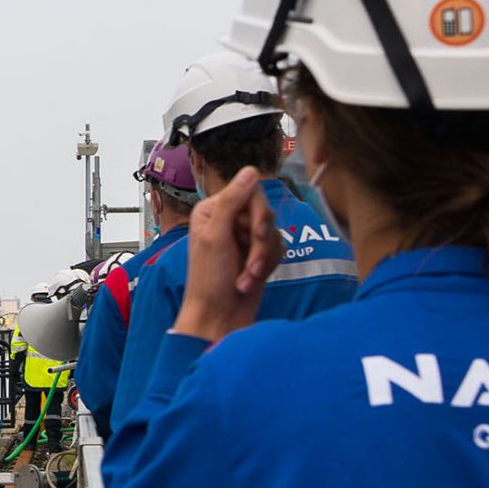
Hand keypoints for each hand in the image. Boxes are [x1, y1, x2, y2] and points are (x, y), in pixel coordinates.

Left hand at [171, 167, 278, 342]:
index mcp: (212, 210)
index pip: (249, 191)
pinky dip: (268, 265)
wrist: (219, 318)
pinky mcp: (258, 255)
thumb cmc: (210, 280)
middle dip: (261, 242)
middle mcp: (228, 220)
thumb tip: (250, 169)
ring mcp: (244, 238)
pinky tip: (252, 281)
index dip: (258, 212)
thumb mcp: (216, 237)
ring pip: (274, 232)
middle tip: (251, 264)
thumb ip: (231, 202)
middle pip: (265, 211)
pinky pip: (279, 248)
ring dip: (262, 259)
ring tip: (246, 278)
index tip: (256, 231)